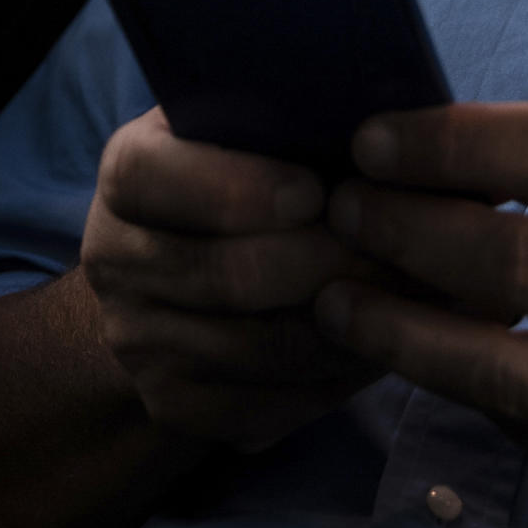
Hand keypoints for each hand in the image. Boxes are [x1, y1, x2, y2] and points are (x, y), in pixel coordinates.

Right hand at [79, 108, 382, 450]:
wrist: (177, 277)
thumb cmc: (245, 182)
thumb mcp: (247, 131)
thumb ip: (291, 119)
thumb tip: (391, 125)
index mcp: (129, 175)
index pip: (154, 177)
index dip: (235, 188)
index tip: (314, 193)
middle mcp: (115, 258)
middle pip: (225, 275)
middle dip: (327, 264)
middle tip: (404, 253)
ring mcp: (136, 338)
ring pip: (256, 349)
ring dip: (347, 329)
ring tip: (412, 303)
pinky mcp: (169, 401)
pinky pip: (260, 407)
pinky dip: (329, 385)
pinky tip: (376, 351)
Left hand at [315, 102, 527, 510]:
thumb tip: (443, 157)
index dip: (455, 143)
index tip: (374, 140)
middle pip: (517, 263)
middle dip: (407, 233)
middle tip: (340, 211)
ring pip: (506, 370)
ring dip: (403, 332)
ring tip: (336, 300)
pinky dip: (466, 392)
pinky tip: (416, 362)